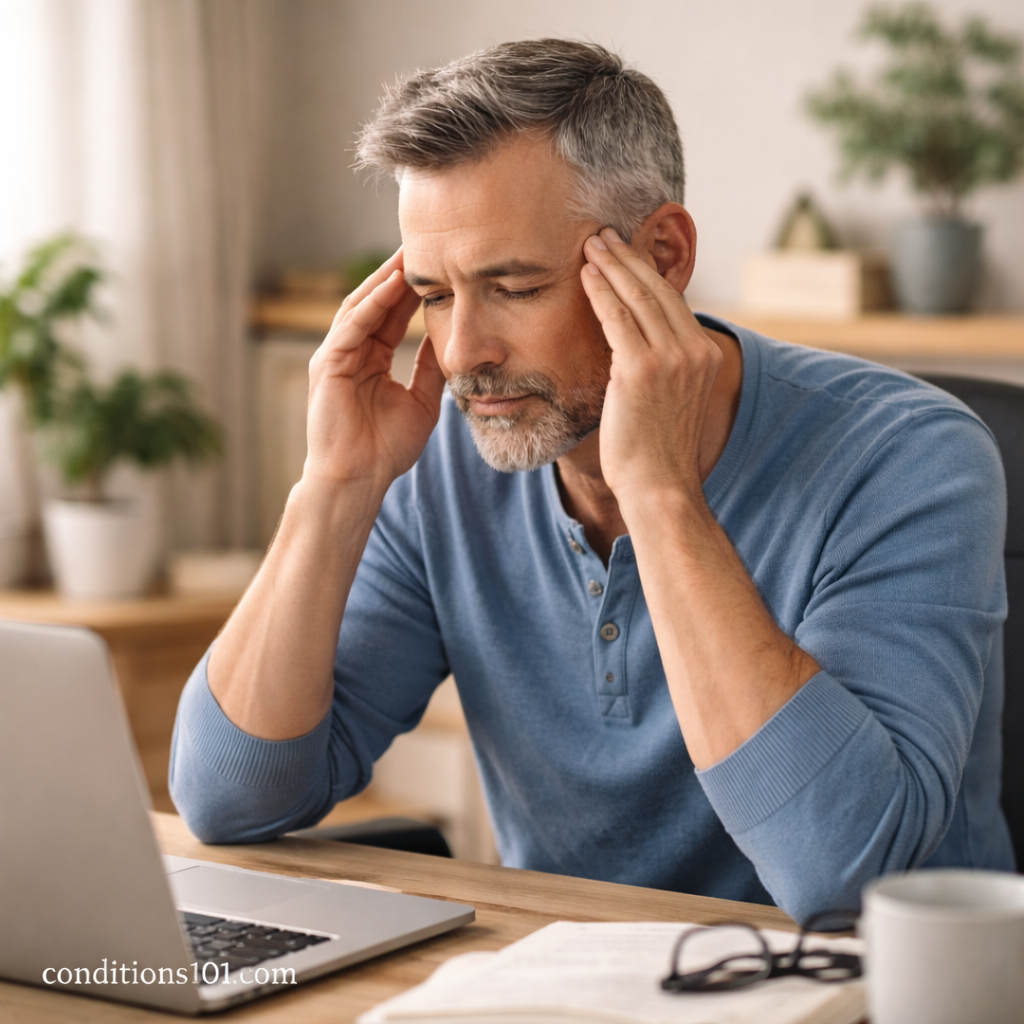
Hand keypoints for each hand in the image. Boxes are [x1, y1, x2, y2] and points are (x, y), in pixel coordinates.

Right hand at [304, 249, 446, 492]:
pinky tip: (394, 285)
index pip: (394, 314)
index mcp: (370, 359)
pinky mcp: (326, 364)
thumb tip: (449, 341)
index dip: (415, 290)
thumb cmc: (385, 450)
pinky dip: (373, 303)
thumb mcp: (421, 402)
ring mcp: (335, 356)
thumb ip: (430, 369)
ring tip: (411, 253)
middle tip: (426, 244)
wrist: (358, 480)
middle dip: (400, 273)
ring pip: (362, 306)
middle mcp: (349, 351)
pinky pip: (352, 325)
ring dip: (386, 279)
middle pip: (377, 302)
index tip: (440, 266)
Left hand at [580, 228, 721, 511]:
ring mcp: (671, 359)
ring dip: (611, 266)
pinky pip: (616, 318)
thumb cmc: (656, 452)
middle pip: (658, 290)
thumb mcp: (673, 401)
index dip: (647, 273)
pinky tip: (585, 275)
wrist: (660, 487)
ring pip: (637, 297)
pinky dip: (599, 291)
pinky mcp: (641, 369)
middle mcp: (694, 351)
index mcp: (705, 356)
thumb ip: (666, 368)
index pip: (674, 302)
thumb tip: (642, 347)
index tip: (626, 254)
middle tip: (604, 236)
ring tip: (591, 245)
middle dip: (628, 258)